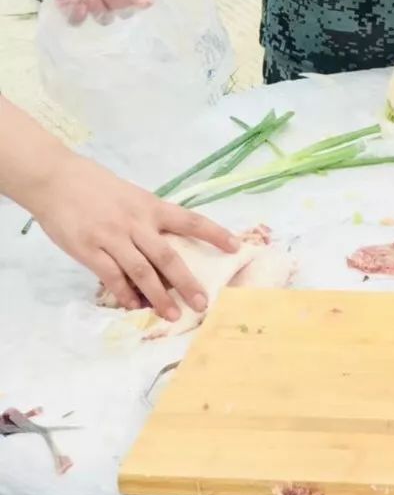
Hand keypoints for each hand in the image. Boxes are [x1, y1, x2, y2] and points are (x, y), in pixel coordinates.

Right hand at [24, 153, 238, 319]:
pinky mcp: (89, 250)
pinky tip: (134, 306)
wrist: (57, 179)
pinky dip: (125, 294)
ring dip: (158, 296)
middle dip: (187, 281)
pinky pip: (111, 277)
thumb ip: (147, 220)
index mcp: (150, 206)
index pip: (190, 220)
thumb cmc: (97, 187)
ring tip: (172, 315)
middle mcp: (136, 222)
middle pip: (168, 256)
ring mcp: (112, 237)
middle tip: (202, 303)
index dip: (214, 233)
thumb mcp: (131, 196)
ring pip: (142, 271)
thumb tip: (163, 252)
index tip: (235, 246)